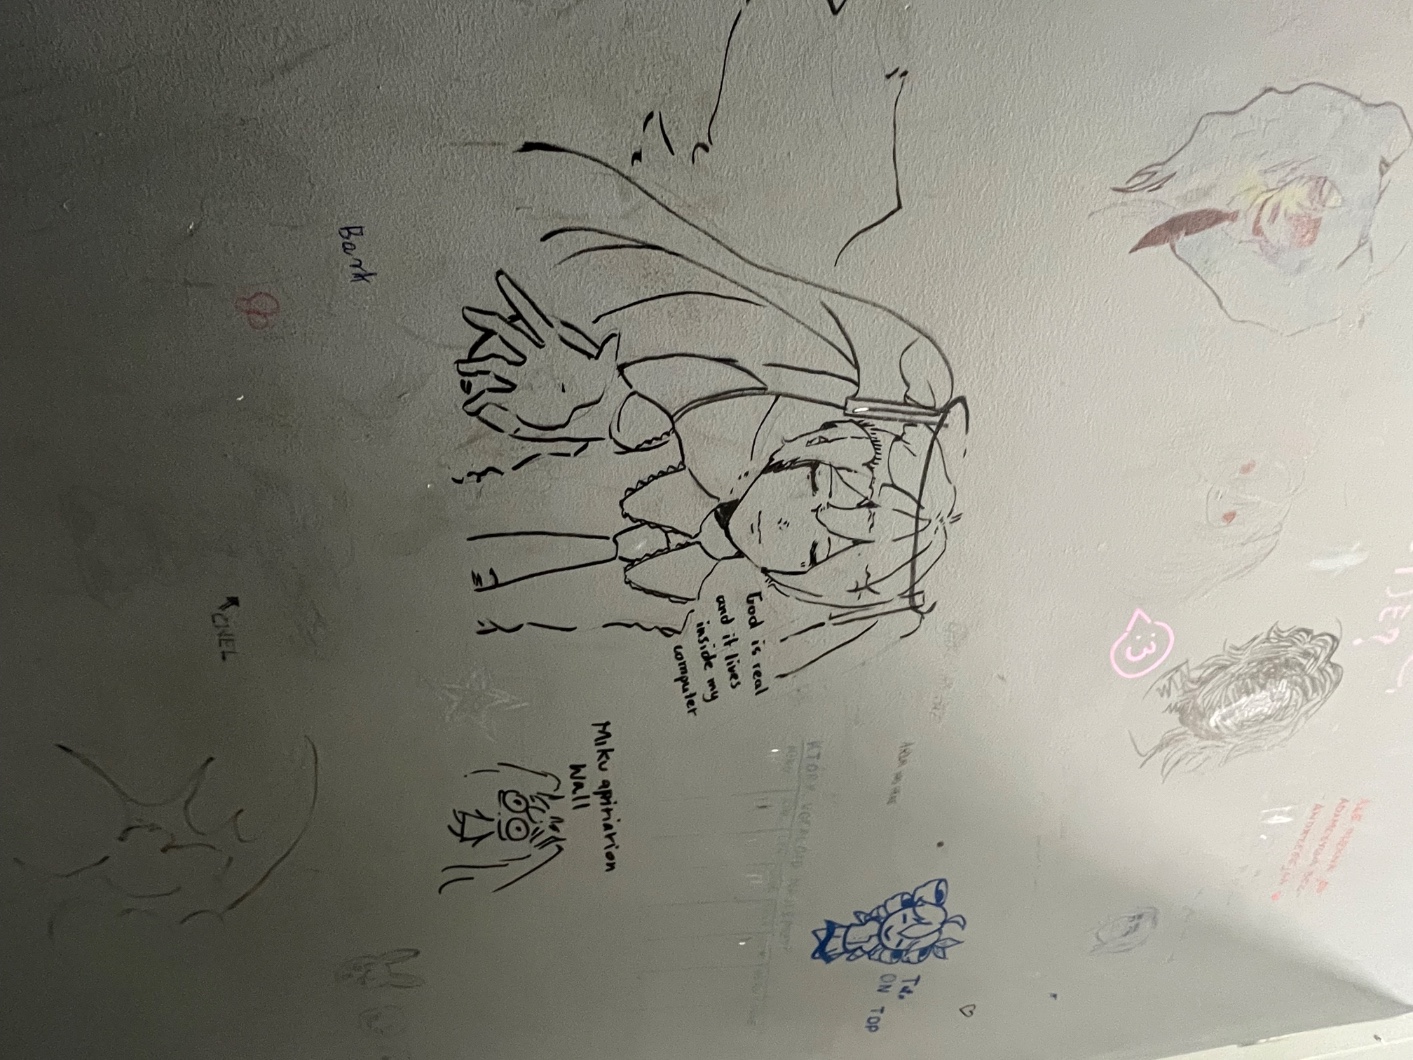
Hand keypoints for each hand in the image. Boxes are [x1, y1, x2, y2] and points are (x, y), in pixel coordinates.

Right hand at [457, 272, 618, 441]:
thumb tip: (615, 335)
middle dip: (487, 321)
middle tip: (468, 311)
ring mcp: (526, 375)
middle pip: (507, 333)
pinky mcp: (522, 396)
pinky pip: (499, 394)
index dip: (516, 296)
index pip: (531, 315)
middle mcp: (534, 355)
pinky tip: (470, 405)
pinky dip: (483, 399)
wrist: (592, 409)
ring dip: (478, 364)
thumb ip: (607, 353)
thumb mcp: (604, 370)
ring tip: (460, 366)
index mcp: (551, 344)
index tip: (500, 276)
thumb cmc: (596, 386)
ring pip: (497, 364)